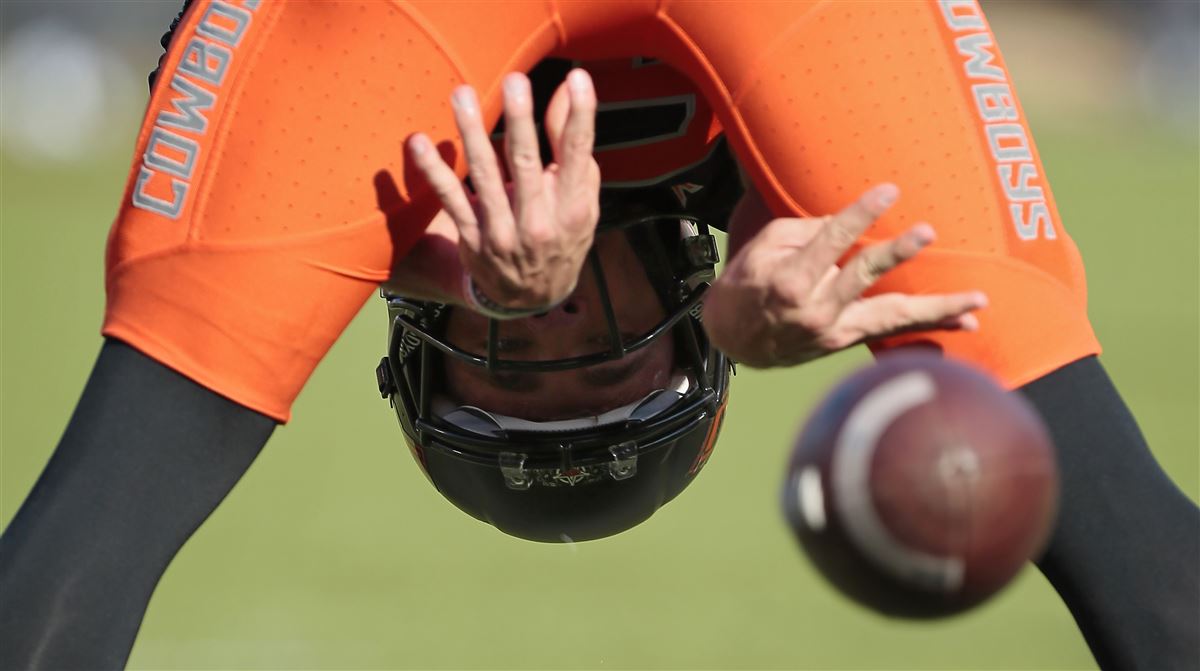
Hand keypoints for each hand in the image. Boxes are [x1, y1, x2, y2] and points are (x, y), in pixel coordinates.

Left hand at [407, 69, 600, 312]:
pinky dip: (433, 171)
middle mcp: (540, 222)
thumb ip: (570, 145)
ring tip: (462, 95)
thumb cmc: (561, 234)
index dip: (581, 116)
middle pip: (528, 163)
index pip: (579, 154)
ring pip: (485, 175)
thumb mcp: (579, 197)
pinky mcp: (473, 238)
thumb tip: (567, 91)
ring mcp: (503, 232)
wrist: (533, 296)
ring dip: (471, 133)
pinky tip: (419, 144)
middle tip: (514, 81)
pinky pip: (451, 199)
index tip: (577, 79)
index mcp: (573, 207)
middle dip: (520, 120)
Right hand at [702, 184, 987, 367]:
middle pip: (864, 276)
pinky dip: (930, 327)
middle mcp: (815, 309)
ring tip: (977, 301)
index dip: (861, 213)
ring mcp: (833, 331)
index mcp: (791, 279)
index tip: (889, 191)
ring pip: (893, 316)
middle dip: (896, 252)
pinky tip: (965, 322)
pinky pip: (893, 332)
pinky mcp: (844, 343)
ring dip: (938, 309)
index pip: (832, 240)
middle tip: (927, 231)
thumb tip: (850, 224)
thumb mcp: (764, 247)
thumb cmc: (746, 285)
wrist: (734, 340)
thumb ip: (808, 232)